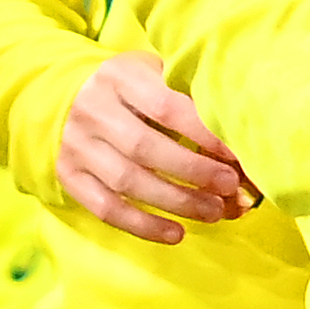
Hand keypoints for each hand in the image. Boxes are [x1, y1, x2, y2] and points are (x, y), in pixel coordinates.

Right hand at [58, 51, 254, 243]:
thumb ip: (190, 98)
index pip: (165, 106)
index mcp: (120, 76)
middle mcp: (93, 109)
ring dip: (176, 202)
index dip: (203, 133)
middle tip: (230, 187)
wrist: (68, 96)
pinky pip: (105, 208)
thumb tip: (241, 146)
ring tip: (214, 212)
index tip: (236, 154)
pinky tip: (177, 233)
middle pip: (145, 148)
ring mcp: (77, 145)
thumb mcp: (156, 75)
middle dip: (194, 172)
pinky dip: (144, 225)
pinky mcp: (69, 176)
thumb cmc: (132, 87)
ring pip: (127, 182)